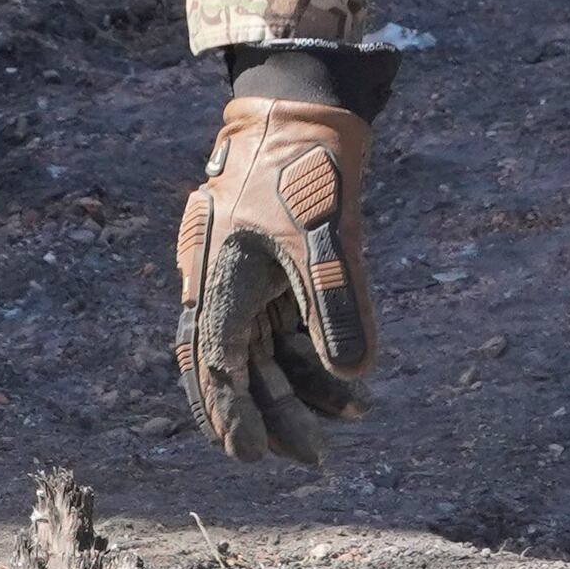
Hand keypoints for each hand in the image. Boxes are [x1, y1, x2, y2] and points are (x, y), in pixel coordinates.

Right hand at [175, 95, 374, 461]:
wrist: (301, 108)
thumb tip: (355, 374)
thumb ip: (337, 305)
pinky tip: (354, 381)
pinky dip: (318, 352)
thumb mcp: (326, 238)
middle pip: (240, 369)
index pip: (215, 366)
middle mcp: (222, 285)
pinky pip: (289, 327)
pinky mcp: (275, 269)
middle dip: (273, 415)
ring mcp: (248, 278)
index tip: (252, 457)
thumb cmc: (302, 170)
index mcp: (217, 280)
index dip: (231, 416)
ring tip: (354, 419)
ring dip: (304, 388)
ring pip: (268, 352)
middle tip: (310, 460)